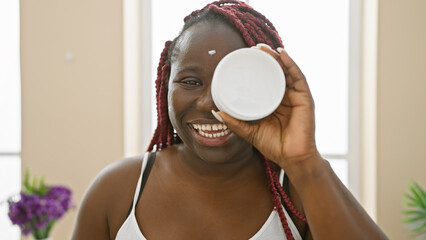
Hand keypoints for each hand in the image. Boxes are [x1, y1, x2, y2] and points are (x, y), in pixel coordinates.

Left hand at [214, 44, 319, 168]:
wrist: (291, 158)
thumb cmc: (274, 146)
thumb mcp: (250, 131)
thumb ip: (234, 122)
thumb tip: (216, 112)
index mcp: (274, 102)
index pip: (266, 80)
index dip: (257, 68)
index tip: (244, 58)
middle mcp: (285, 97)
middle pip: (276, 72)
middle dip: (266, 58)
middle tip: (252, 48)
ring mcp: (296, 96)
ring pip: (286, 71)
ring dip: (276, 57)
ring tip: (263, 48)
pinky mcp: (305, 98)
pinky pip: (298, 77)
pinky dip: (290, 63)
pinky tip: (282, 53)